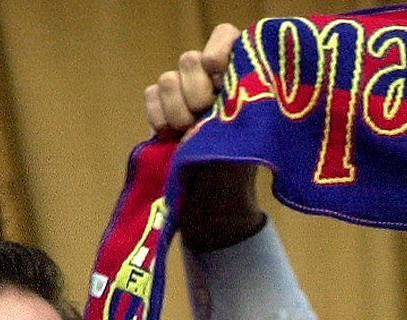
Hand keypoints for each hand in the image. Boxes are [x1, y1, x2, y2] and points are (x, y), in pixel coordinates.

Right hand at [146, 23, 265, 251]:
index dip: (218, 47)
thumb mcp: (255, 136)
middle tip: (203, 116)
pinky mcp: (160, 105)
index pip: (225, 37)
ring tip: (189, 134)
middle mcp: (208, 76)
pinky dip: (159, 116)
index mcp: (236, 74)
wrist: (220, 196)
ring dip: (178, 110)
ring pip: (168, 79)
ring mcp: (182, 89)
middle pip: (190, 59)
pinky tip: (170, 135)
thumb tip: (223, 96)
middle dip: (195, 91)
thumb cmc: (243, 162)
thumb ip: (241, 109)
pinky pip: (150, 95)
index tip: (216, 71)